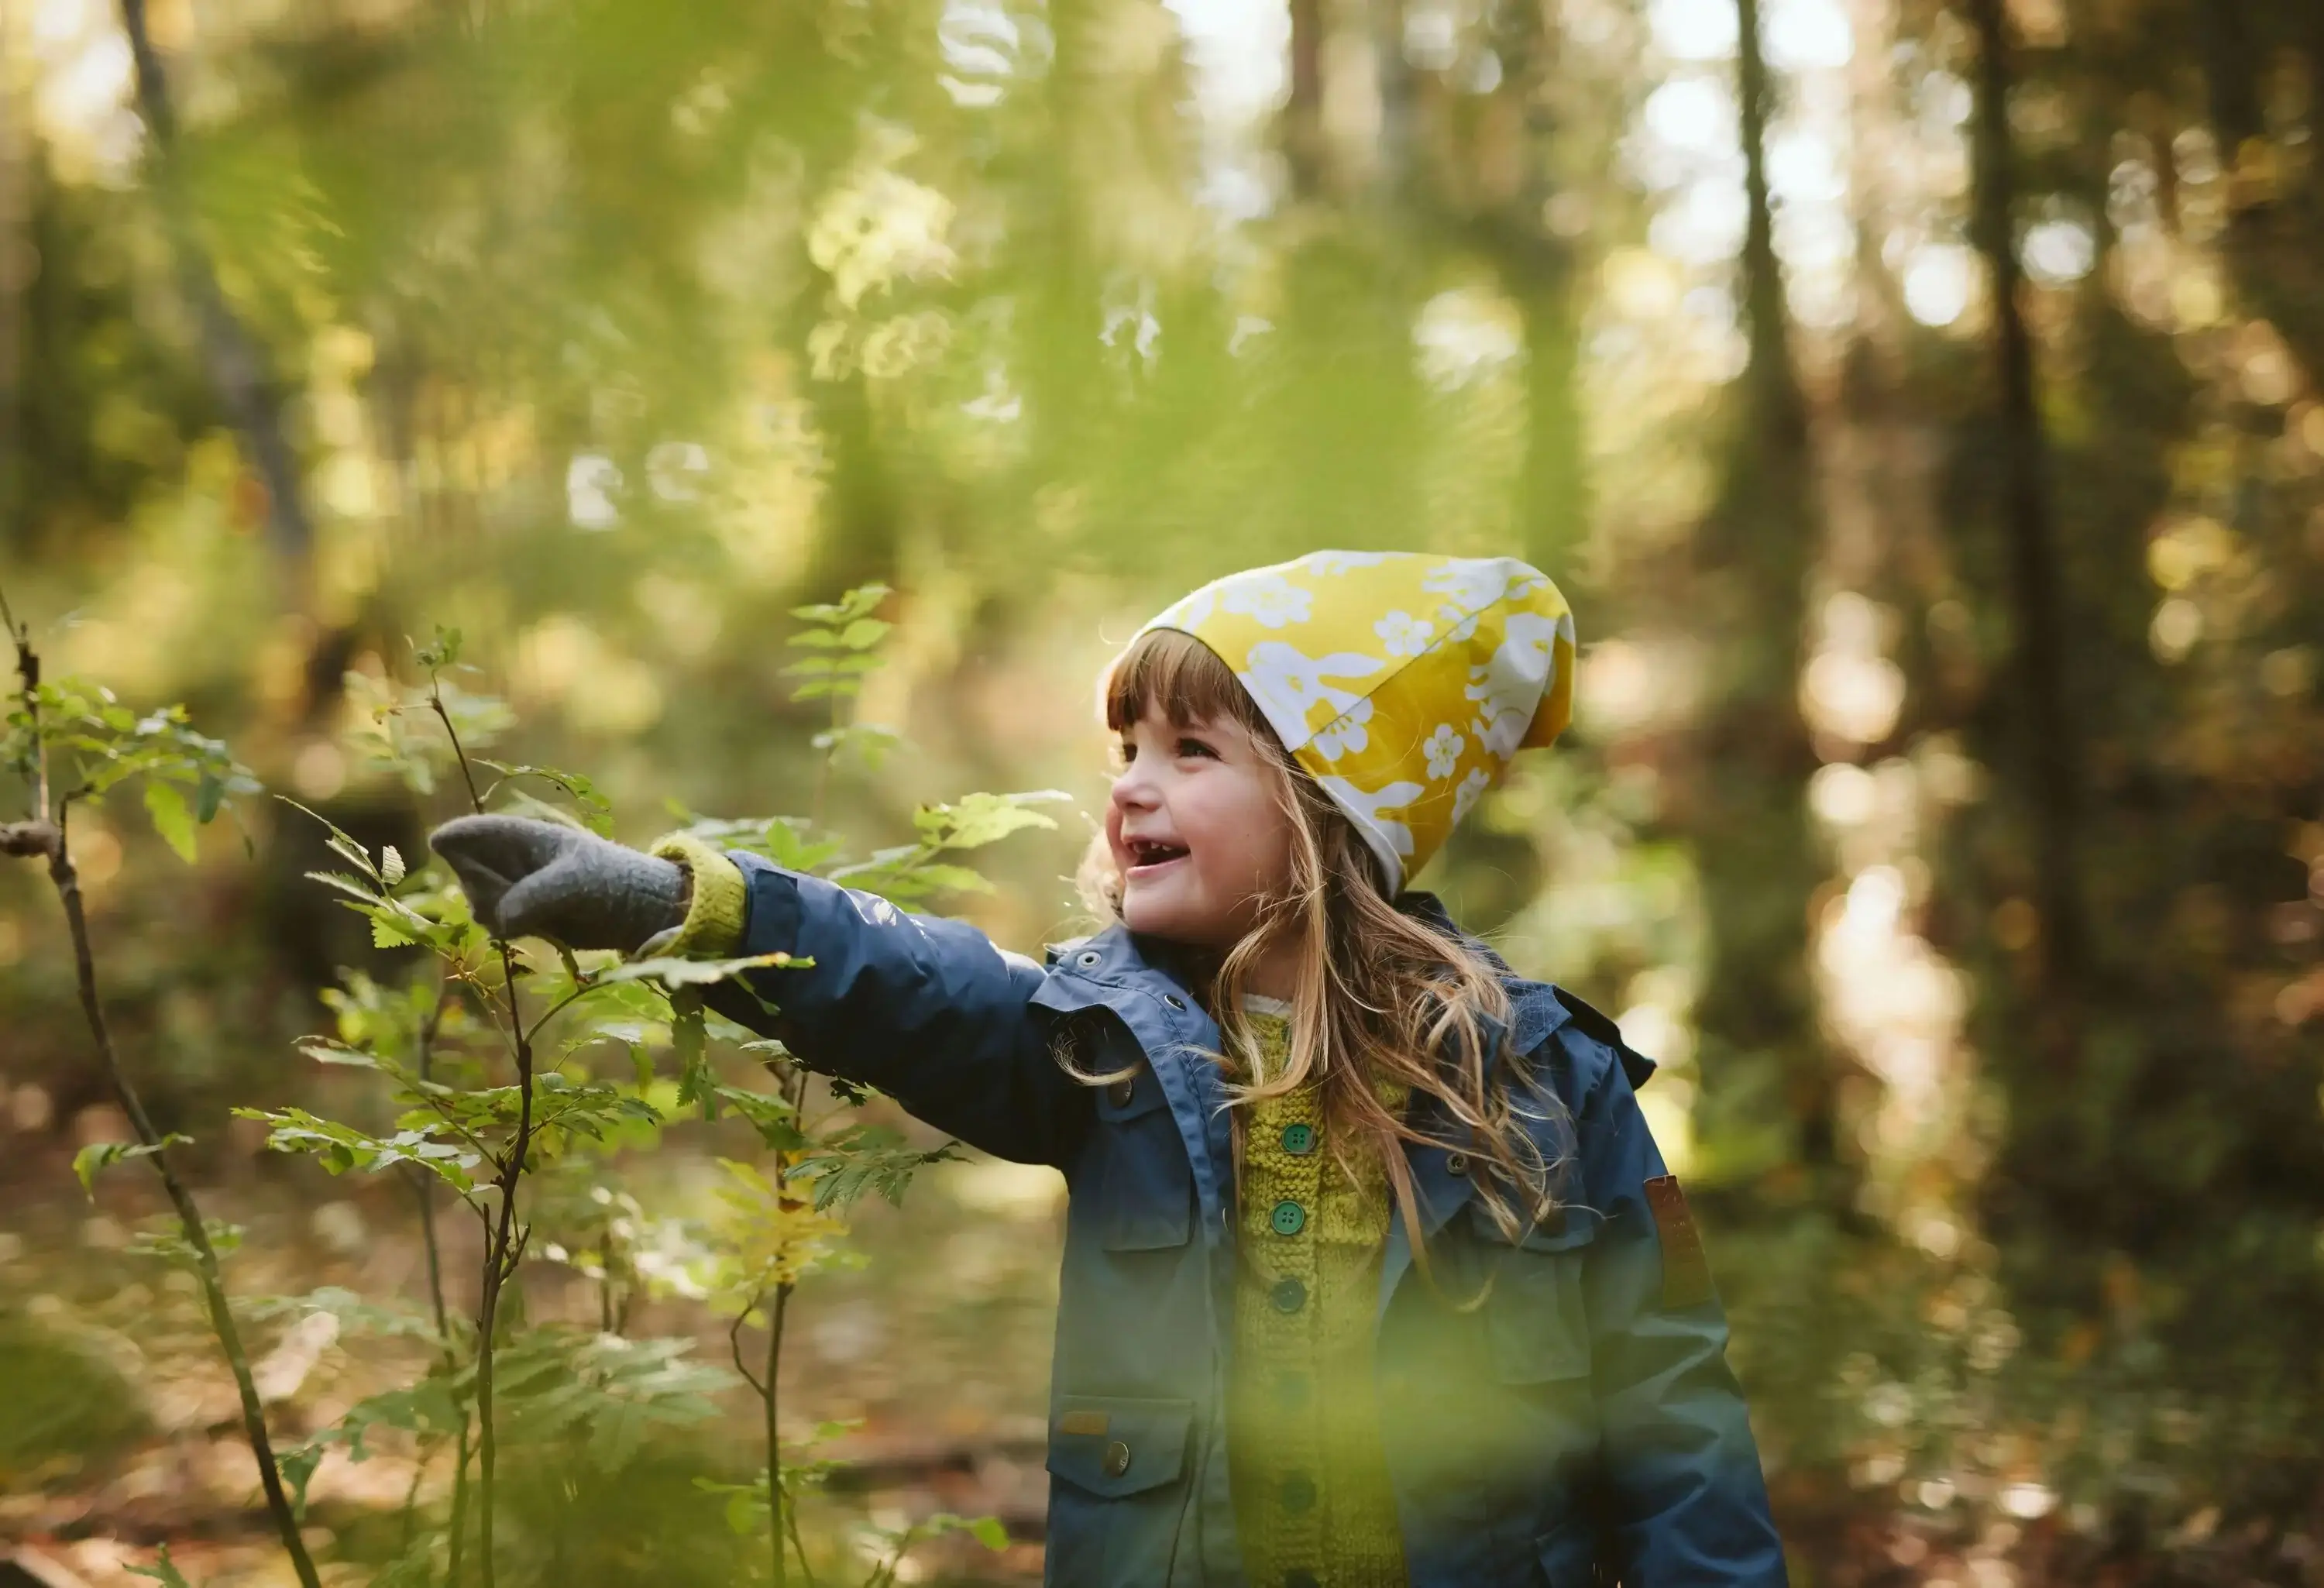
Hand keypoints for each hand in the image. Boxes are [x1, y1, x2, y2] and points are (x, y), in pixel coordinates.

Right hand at [427, 815, 687, 951]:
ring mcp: (513, 888)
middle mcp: (512, 860)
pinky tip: (538, 928)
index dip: (456, 835)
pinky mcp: (520, 916)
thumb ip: (536, 895)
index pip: (477, 831)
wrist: (633, 910)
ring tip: (535, 914)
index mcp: (524, 836)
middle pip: (467, 872)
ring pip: (479, 902)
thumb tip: (500, 920)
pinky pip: (496, 924)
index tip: (439, 842)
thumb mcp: (576, 881)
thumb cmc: (609, 880)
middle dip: (481, 887)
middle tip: (516, 897)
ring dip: (497, 912)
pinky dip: (508, 929)